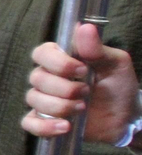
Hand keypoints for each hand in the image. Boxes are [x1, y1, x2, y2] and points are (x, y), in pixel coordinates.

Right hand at [23, 22, 138, 140]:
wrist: (125, 117)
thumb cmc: (118, 86)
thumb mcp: (115, 63)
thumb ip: (97, 48)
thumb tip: (84, 27)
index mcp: (60, 59)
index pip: (41, 53)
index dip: (57, 63)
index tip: (82, 70)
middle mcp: (48, 78)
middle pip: (37, 79)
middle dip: (64, 88)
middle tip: (87, 92)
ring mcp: (44, 100)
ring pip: (34, 100)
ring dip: (60, 106)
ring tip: (82, 109)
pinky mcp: (44, 121)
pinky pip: (29, 123)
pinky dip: (44, 127)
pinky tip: (65, 127)